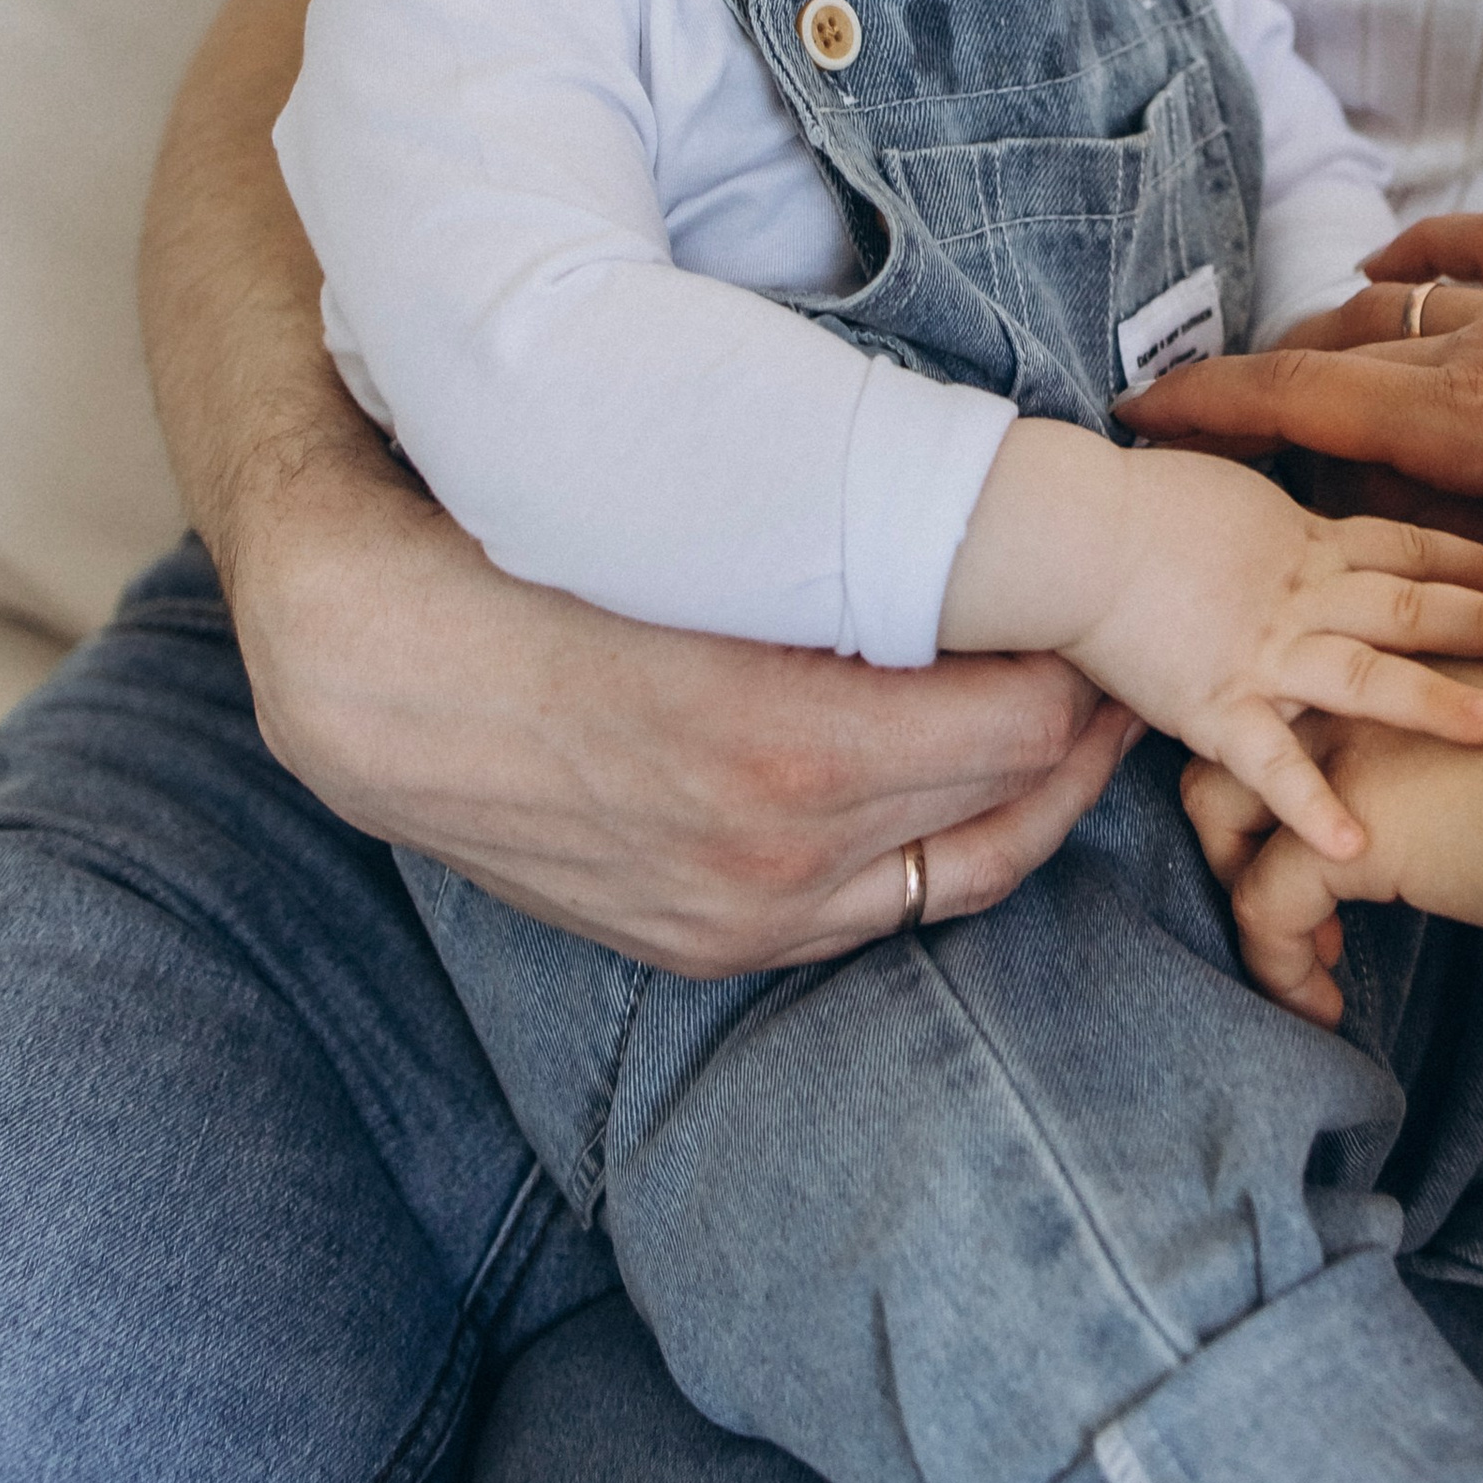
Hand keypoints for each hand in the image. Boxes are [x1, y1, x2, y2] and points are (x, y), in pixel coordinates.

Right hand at [237, 448, 1134, 974]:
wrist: (371, 671)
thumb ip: (850, 563)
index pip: (1026, 721)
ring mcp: (744, 918)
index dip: (1082, 655)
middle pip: (1013, 795)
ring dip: (1030, 789)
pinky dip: (943, 840)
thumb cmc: (531, 567)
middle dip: (1076, 718)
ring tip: (1068, 708)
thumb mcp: (701, 542)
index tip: (1100, 596)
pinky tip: (962, 773)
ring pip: (966, 867)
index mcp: (788, 751)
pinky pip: (883, 909)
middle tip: (1110, 642)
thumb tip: (990, 537)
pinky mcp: (708, 946)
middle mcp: (779, 859)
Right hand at [940, 422, 1482, 862]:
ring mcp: (1259, 650)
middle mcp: (1298, 592)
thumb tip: (1313, 536)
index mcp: (1304, 540)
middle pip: (1412, 602)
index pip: (1409, 543)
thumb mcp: (1226, 490)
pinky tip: (1358, 849)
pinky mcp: (1213, 704)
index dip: (1473, 559)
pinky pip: (1273, 763)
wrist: (1062, 531)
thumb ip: (1280, 525)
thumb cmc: (1130, 502)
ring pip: (1366, 672)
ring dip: (1434, 701)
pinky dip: (1313, 807)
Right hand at [1126, 218, 1482, 637]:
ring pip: (1386, 306)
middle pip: (1327, 353)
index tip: (1134, 418)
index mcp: (1477, 422)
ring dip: (1321, 343)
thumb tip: (1428, 647)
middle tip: (1181, 439)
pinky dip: (1416, 252)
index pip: (1305, 403)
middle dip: (1244, 392)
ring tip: (1272, 395)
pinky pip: (1473, 248)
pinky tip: (1388, 267)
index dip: (1209, 409)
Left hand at [1180, 611, 1482, 1024]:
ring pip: (1220, 810)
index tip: (1347, 820)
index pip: (1310, 676)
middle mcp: (1368, 680)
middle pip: (1242, 730)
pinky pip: (1262, 907)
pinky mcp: (1353, 836)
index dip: (1305, 751)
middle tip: (1302, 890)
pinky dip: (1279, 967)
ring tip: (1302, 957)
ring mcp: (1350, 752)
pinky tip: (1324, 1005)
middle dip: (1245, 814)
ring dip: (1241, 888)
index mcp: (1420, 642)